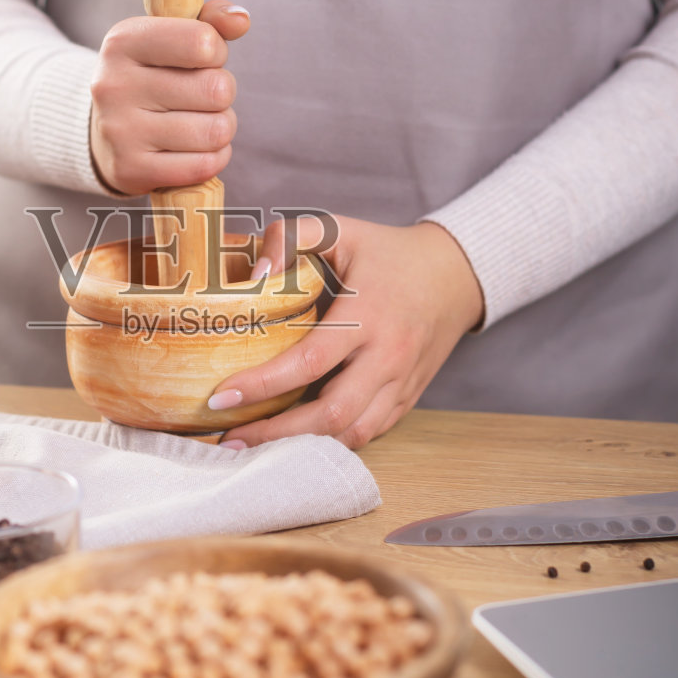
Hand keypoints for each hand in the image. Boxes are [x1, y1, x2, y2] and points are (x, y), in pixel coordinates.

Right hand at [89, 0, 249, 194]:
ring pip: (216, 131)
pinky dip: (213, 157)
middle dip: (222, 93)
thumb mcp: (169, 37)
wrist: (104, 131)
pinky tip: (196, 149)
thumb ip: (209, 21)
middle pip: (217, 89)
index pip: (202, 42)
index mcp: (123, 42)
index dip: (216, 52)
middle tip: (202, 96)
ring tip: (200, 122)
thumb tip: (241, 20)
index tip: (202, 59)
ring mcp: (119, 131)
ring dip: (221, 128)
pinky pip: (204, 166)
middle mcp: (114, 85)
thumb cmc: (151, 77)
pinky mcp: (130, 170)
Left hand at [209, 217, 484, 450]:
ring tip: (256, 448)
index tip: (220, 397)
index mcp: (368, 316)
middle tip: (230, 439)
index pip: (310, 362)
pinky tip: (296, 442)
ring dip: (302, 448)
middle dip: (276, 434)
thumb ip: (292, 238)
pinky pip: (369, 433)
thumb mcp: (341, 230)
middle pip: (331, 414)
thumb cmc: (389, 253)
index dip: (262, 385)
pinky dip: (331, 443)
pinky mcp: (407, 398)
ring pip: (352, 434)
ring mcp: (401, 383)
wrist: (457, 275)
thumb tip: (254, 274)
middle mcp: (388, 356)